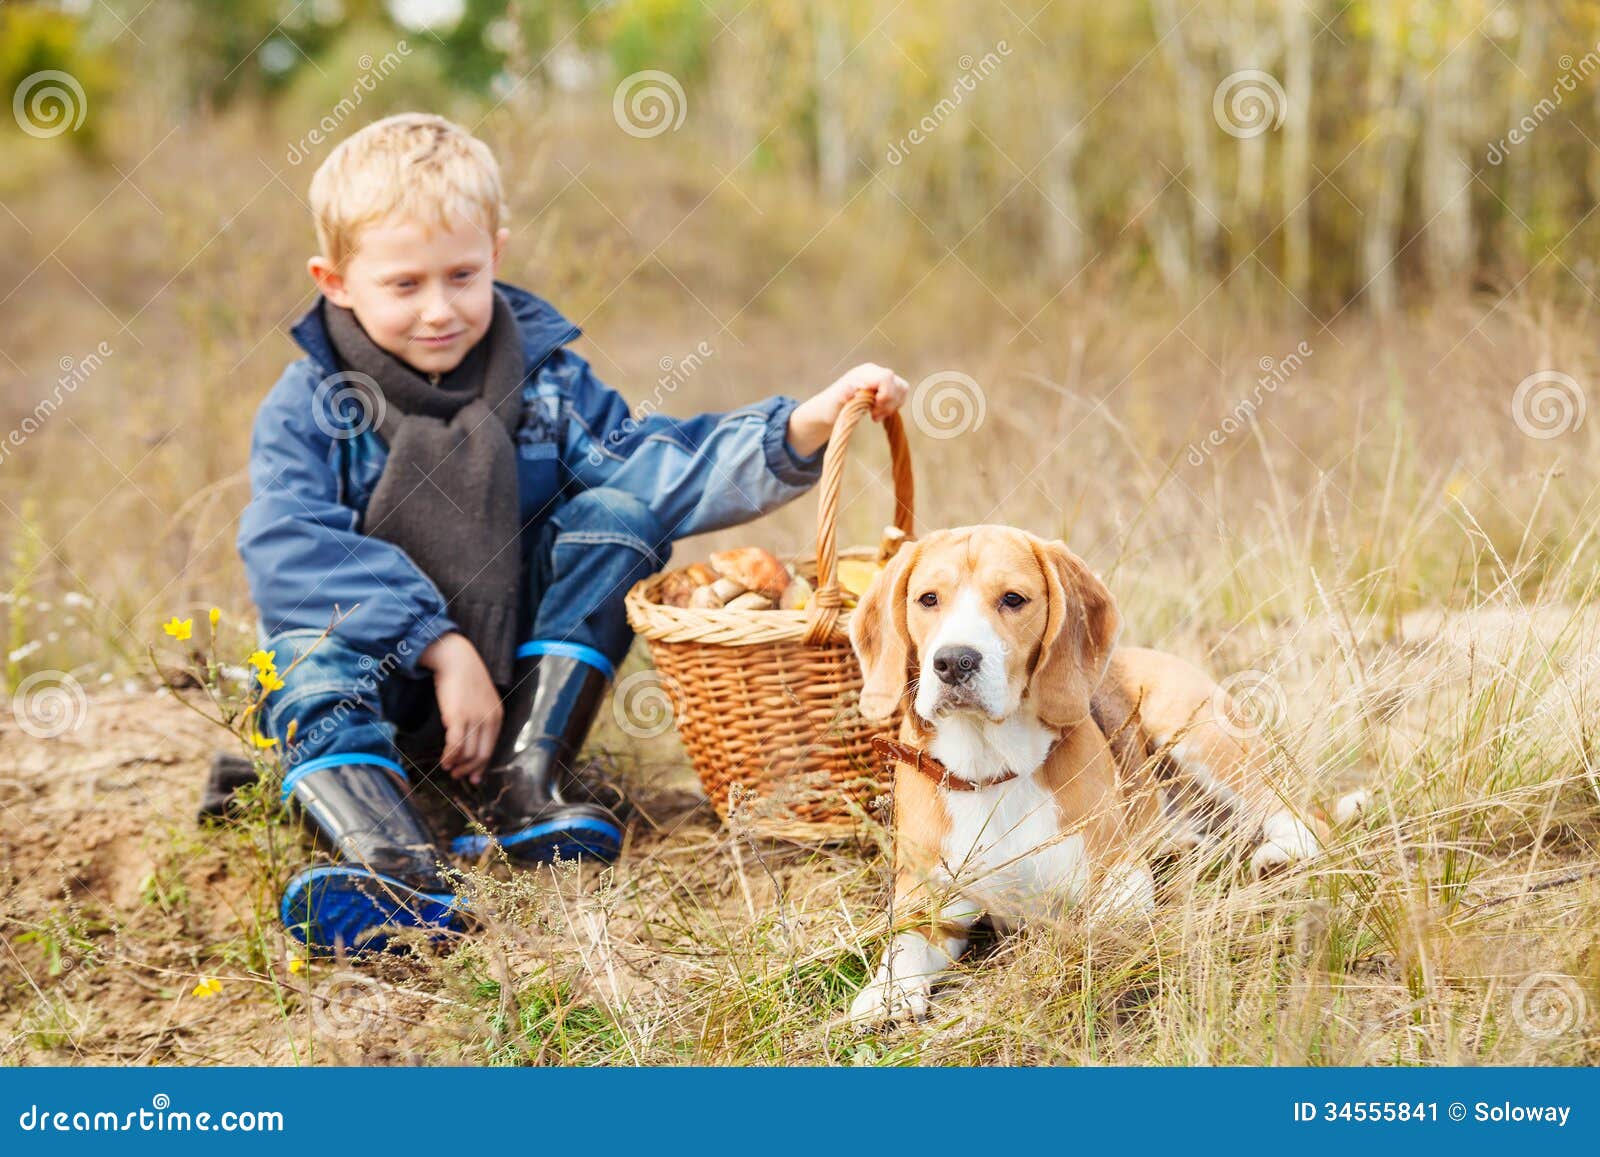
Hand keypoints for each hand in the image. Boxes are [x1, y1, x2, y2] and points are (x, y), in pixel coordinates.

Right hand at [419, 632, 502, 784]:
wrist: (456, 659)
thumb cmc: (466, 679)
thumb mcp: (482, 699)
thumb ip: (483, 718)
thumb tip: (474, 739)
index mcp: (498, 716)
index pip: (492, 749)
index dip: (482, 766)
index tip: (474, 777)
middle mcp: (489, 719)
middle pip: (481, 755)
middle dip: (469, 770)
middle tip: (458, 776)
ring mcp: (474, 719)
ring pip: (467, 753)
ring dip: (457, 765)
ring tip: (448, 768)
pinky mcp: (457, 717)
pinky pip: (454, 745)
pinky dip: (449, 756)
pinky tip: (444, 760)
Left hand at [786, 362, 909, 458]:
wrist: (830, 408)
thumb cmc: (831, 406)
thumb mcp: (838, 402)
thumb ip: (854, 396)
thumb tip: (869, 391)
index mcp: (863, 373)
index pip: (886, 377)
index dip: (886, 395)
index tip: (874, 408)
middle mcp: (875, 372)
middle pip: (898, 384)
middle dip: (888, 404)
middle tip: (873, 416)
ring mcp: (882, 378)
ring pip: (902, 389)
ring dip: (892, 406)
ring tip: (875, 415)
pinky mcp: (887, 386)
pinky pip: (901, 394)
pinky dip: (894, 406)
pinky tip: (880, 412)